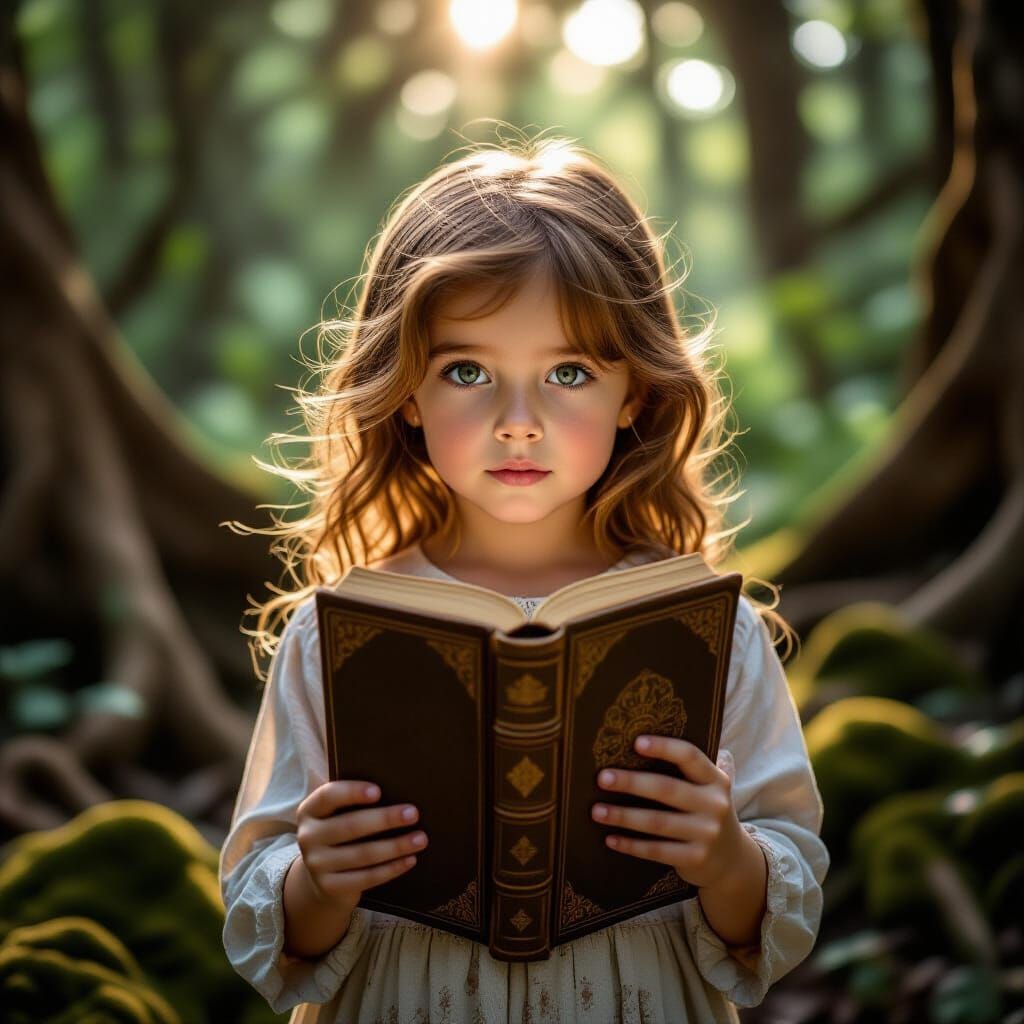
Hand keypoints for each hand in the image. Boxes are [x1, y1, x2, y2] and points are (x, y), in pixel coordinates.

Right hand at [295, 780, 427, 911]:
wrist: (321, 878)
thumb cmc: (339, 834)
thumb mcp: (336, 815)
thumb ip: (353, 803)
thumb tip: (396, 789)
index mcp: (309, 810)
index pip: (328, 796)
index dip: (352, 792)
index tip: (378, 791)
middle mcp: (308, 837)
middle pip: (351, 826)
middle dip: (385, 819)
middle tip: (413, 814)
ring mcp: (317, 865)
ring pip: (362, 854)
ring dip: (396, 846)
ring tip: (420, 839)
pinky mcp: (330, 887)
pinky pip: (366, 877)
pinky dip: (391, 868)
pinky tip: (409, 860)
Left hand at [591, 736, 743, 888]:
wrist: (733, 860)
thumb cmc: (705, 812)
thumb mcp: (707, 789)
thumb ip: (686, 770)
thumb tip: (638, 745)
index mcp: (715, 780)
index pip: (690, 756)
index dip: (664, 747)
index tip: (636, 742)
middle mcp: (714, 804)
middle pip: (667, 789)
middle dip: (631, 783)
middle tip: (602, 778)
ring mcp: (707, 834)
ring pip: (657, 822)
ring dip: (623, 816)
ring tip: (596, 811)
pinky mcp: (696, 859)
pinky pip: (657, 851)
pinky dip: (631, 845)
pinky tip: (610, 839)